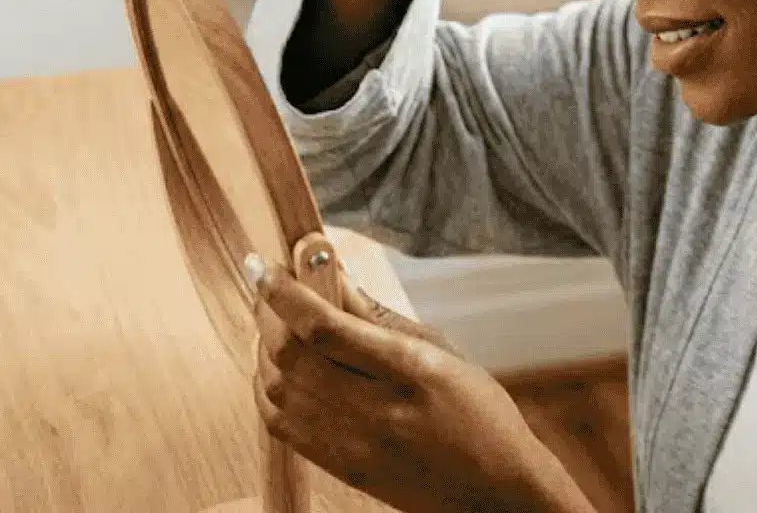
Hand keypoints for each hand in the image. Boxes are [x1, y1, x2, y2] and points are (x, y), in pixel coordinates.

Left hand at [253, 263, 594, 512]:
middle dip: (268, 311)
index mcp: (411, 372)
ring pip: (278, 388)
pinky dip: (267, 386)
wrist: (492, 492)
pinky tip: (277, 365)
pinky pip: (280, 423)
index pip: (326, 329)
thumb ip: (381, 316)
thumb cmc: (478, 414)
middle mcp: (376, 412)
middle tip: (268, 284)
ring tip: (274, 320)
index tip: (266, 266)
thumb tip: (333, 275)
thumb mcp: (443, 352)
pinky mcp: (339, 468)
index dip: (286, 294)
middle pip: (292, 356)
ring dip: (264, 346)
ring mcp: (353, 445)